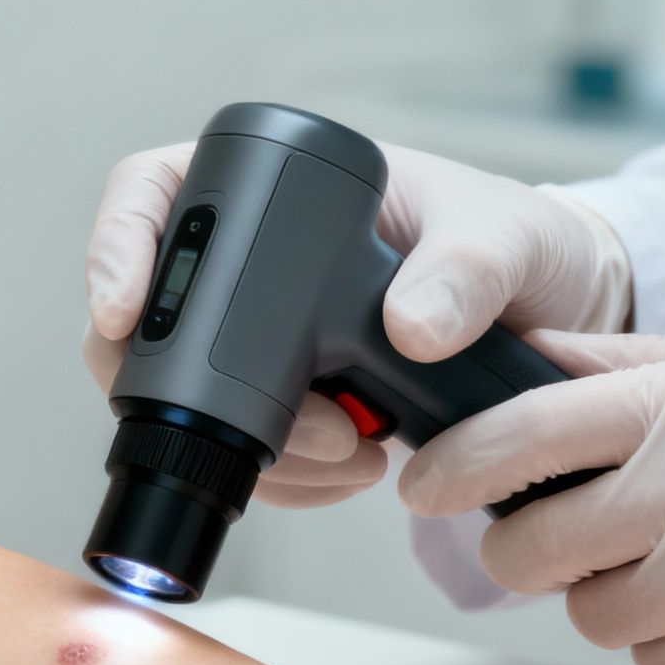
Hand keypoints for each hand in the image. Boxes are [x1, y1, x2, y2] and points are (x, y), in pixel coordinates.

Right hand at [82, 141, 630, 508]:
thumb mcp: (506, 240)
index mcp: (274, 186)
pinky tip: (349, 469)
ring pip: (187, 404)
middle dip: (192, 395)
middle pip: (143, 320)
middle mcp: (246, 261)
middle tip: (296, 430)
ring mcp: (255, 338)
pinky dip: (285, 477)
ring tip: (351, 455)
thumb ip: (468, 270)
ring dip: (258, 451)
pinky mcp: (283, 403)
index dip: (114, 248)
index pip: (151, 194)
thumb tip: (410, 323)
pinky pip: (242, 451)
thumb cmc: (521, 248)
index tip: (121, 312)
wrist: (549, 324)